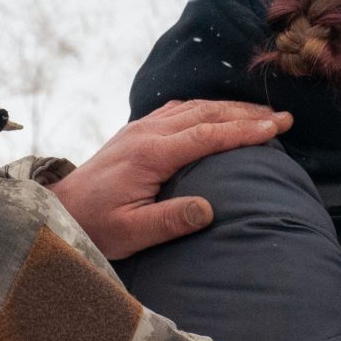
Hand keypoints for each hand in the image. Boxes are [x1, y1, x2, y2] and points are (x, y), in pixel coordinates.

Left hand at [47, 100, 292, 258]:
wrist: (57, 211)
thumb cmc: (94, 226)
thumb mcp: (131, 233)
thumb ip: (169, 221)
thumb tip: (208, 210)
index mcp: (150, 155)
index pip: (208, 135)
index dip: (245, 130)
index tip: (277, 128)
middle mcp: (146, 134)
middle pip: (206, 113)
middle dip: (247, 114)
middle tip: (283, 119)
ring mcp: (139, 129)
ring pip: (193, 107)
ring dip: (229, 108)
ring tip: (261, 115)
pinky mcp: (135, 133)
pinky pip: (177, 110)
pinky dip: (205, 109)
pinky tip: (218, 115)